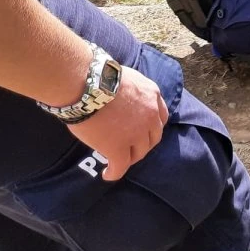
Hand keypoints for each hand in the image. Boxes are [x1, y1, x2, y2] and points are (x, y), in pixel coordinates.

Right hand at [67, 65, 168, 181]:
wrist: (88, 84)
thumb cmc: (100, 76)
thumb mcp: (128, 77)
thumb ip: (132, 91)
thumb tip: (122, 98)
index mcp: (152, 95)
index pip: (161, 117)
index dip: (151, 127)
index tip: (143, 132)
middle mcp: (149, 116)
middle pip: (153, 137)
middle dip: (143, 145)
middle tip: (130, 149)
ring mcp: (135, 133)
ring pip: (139, 153)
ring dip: (130, 158)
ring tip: (119, 161)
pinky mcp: (118, 147)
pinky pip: (120, 166)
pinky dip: (115, 172)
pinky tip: (108, 174)